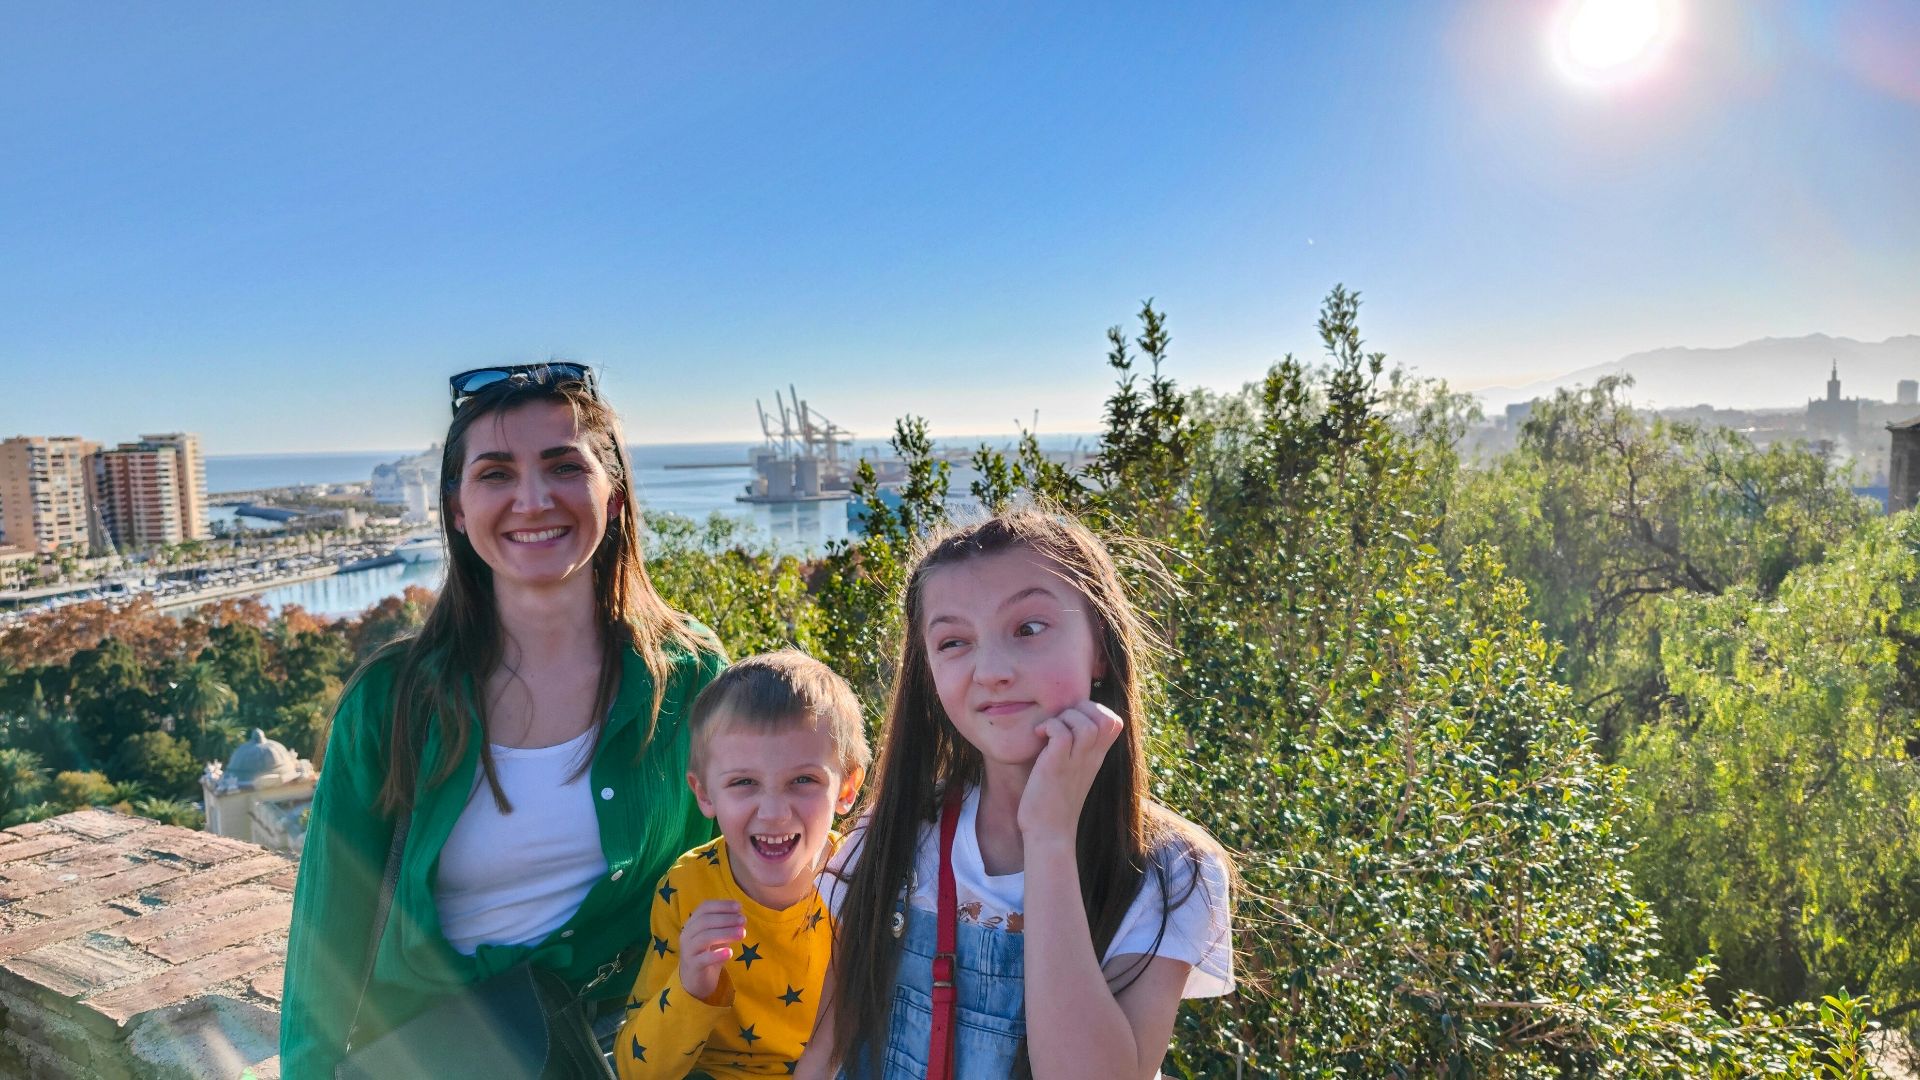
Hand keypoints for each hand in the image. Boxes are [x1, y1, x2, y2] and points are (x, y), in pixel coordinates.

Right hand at [678, 899, 745, 1002]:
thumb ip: (725, 927)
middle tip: (743, 920)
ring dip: (726, 933)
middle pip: (705, 921)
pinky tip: (730, 952)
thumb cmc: (707, 954)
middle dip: (726, 918)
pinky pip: (704, 959)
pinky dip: (717, 954)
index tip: (739, 907)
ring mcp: (688, 951)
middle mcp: (687, 934)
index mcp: (692, 924)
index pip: (704, 908)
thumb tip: (741, 917)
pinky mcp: (693, 966)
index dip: (722, 905)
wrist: (694, 981)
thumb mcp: (716, 937)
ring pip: (705, 937)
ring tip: (743, 933)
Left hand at [1016, 699, 1123, 842]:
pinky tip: (1039, 736)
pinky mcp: (1056, 767)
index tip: (1073, 718)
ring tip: (1049, 730)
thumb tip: (1061, 726)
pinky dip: (1050, 727)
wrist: (1048, 833)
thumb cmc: (1053, 801)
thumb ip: (1074, 749)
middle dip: (1082, 707)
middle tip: (1061, 720)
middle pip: (1106, 718)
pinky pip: (1062, 734)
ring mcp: (1075, 763)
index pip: (1115, 722)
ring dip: (1065, 717)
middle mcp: (1090, 758)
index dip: (1096, 709)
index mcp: (1096, 757)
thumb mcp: (1071, 771)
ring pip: (1086, 724)